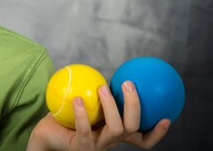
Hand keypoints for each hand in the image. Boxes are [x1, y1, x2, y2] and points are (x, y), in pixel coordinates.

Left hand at [27, 82, 170, 150]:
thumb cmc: (66, 117)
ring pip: (115, 129)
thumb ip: (97, 92)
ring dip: (111, 106)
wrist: (46, 136)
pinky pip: (85, 130)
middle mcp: (110, 142)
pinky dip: (82, 113)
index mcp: (115, 134)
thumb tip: (107, 70)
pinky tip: (77, 98)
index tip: (166, 116)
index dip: (157, 132)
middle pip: (133, 128)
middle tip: (128, 83)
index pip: (142, 140)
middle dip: (135, 105)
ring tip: (102, 88)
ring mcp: (98, 147)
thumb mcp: (85, 103)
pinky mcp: (81, 148)